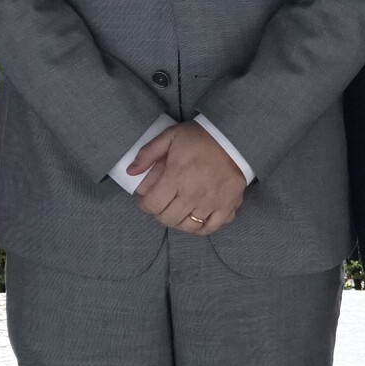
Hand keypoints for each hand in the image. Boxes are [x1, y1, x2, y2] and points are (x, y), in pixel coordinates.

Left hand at [130, 122, 246, 234]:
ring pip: (188, 226)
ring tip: (177, 213)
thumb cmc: (200, 137)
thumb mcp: (170, 137)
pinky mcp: (227, 206)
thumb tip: (130, 172)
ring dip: (178, 222)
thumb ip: (148, 153)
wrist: (234, 138)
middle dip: (159, 214)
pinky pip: (211, 227)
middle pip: (168, 218)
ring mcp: (211, 202)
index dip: (145, 205)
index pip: (152, 204)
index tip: (146, 201)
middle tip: (161, 206)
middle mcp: (192, 194)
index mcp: (176, 177)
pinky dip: (201, 228)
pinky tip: (196, 219)